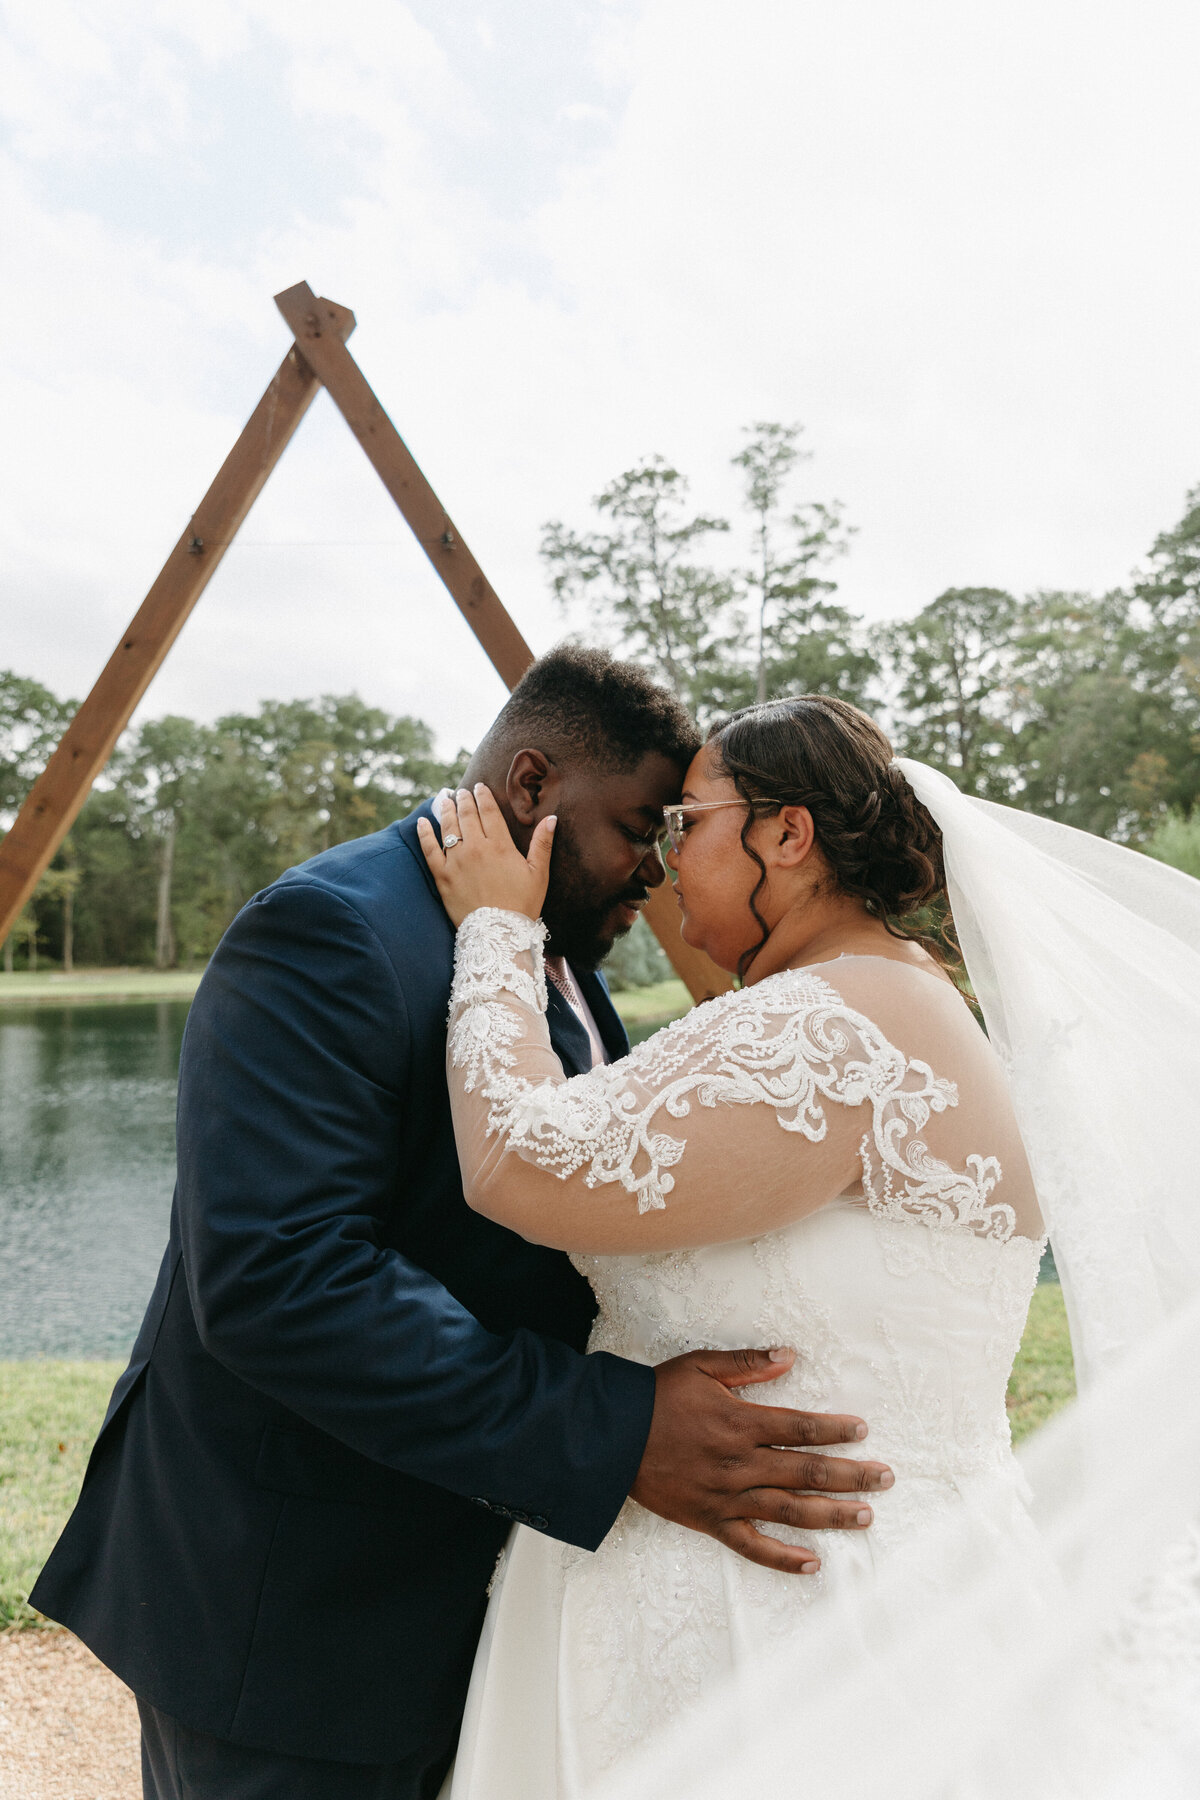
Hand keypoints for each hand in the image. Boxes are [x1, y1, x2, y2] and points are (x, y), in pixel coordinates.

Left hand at [416, 785, 555, 928]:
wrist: (498, 934)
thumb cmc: (522, 905)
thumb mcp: (539, 874)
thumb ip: (542, 844)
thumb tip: (551, 818)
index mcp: (500, 845)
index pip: (489, 812)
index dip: (483, 797)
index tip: (479, 786)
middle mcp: (476, 848)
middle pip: (467, 816)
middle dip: (464, 799)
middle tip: (461, 791)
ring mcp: (457, 862)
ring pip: (448, 827)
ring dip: (446, 810)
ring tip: (445, 799)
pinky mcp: (443, 876)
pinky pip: (430, 850)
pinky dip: (425, 834)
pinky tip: (422, 822)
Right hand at [631, 1346, 892, 1575]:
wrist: (610, 1437)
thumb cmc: (655, 1396)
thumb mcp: (700, 1366)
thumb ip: (748, 1364)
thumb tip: (790, 1355)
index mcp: (741, 1422)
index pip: (801, 1427)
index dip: (835, 1430)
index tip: (862, 1431)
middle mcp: (741, 1463)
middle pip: (807, 1472)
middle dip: (851, 1475)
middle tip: (886, 1478)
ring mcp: (728, 1497)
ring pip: (790, 1511)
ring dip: (831, 1515)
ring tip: (866, 1516)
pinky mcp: (711, 1521)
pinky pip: (753, 1546)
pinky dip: (784, 1558)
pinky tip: (813, 1564)